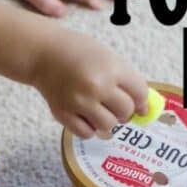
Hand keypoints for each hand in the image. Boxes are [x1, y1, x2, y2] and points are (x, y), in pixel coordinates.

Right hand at [31, 30, 147, 137]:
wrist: (43, 53)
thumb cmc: (78, 53)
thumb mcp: (107, 58)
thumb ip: (125, 80)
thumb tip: (142, 108)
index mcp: (111, 69)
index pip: (139, 94)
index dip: (141, 102)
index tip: (139, 105)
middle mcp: (97, 86)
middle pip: (125, 112)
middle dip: (124, 112)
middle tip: (116, 107)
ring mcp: (79, 102)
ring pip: (108, 126)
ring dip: (107, 121)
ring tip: (99, 111)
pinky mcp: (63, 114)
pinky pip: (86, 133)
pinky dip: (89, 128)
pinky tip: (85, 117)